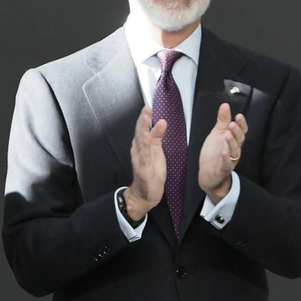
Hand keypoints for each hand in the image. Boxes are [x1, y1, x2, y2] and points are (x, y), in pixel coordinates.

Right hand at [126, 106, 167, 222]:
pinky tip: (146, 139)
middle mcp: (138, 150)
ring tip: (146, 118)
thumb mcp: (157, 151)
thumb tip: (161, 121)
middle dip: (143, 120)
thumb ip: (158, 136)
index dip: (145, 117)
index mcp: (142, 145)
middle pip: (140, 132)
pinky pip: (144, 156)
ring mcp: (140, 159)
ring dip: (143, 129)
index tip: (149, 106)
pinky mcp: (144, 169)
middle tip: (147, 108)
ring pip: (140, 141)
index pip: (143, 128)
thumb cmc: (152, 172)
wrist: (145, 194)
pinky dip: (145, 147)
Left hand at [198, 102, 246, 202]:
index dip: (241, 124)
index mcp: (233, 141)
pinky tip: (223, 153)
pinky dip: (225, 159)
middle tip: (232, 124)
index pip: (241, 131)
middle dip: (237, 132)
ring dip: (232, 144)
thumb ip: (222, 120)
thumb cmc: (214, 152)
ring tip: (228, 135)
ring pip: (234, 152)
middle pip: (239, 140)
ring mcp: (230, 160)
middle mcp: (234, 150)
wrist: (208, 173)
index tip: (239, 115)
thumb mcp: (217, 133)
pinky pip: (226, 165)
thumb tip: (225, 105)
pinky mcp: (223, 169)